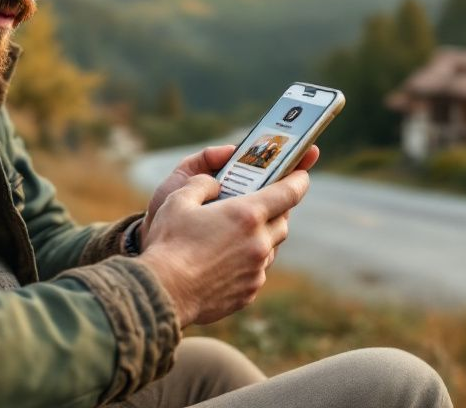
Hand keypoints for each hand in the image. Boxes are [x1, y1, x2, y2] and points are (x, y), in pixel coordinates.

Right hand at [137, 149, 318, 325]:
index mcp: (247, 215)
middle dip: (277, 210)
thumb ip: (202, 183)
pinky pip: (256, 272)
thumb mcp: (179, 199)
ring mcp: (256, 271)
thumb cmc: (169, 243)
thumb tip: (214, 182)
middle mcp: (259, 243)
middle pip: (283, 221)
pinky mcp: (248, 292)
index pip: (288, 192)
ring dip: (261, 238)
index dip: (298, 180)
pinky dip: (248, 262)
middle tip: (263, 203)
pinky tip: (226, 261)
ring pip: (270, 249)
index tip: (302, 174)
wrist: (163, 293)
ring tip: (238, 234)